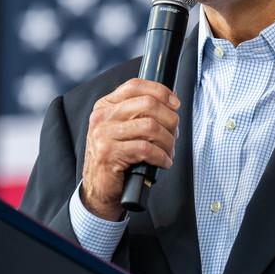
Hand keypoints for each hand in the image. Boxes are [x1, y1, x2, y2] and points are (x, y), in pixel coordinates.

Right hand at [80, 78, 179, 219]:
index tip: (175, 104)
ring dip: (168, 141)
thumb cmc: (118, 157)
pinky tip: (163, 162)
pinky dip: (161, 156)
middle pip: (148, 104)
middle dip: (170, 120)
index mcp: (106, 106)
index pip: (135, 86)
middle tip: (174, 134)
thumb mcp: (125, 129)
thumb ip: (141, 113)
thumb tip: (172, 102)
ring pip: (150, 127)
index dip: (160, 92)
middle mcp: (102, 117)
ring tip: (169, 151)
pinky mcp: (108, 154)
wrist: (100, 187)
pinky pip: (146, 149)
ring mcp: (103, 134)